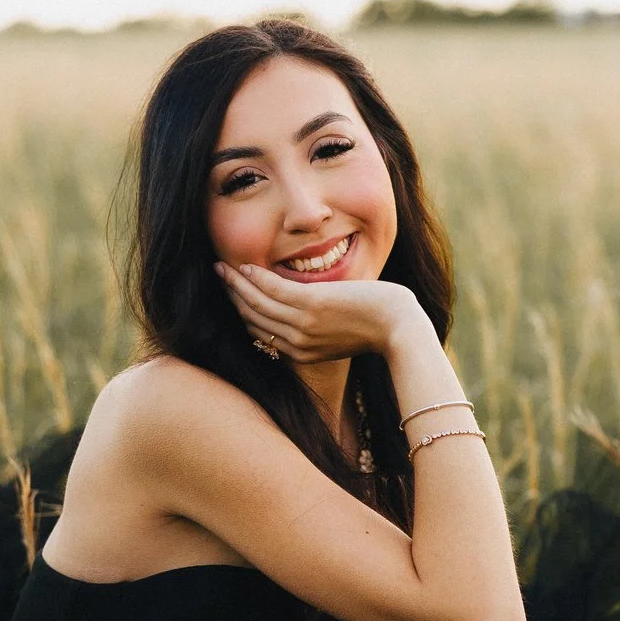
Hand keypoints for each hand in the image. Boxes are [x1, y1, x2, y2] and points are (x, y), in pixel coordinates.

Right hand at [217, 261, 428, 364]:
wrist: (400, 329)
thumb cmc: (377, 328)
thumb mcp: (340, 334)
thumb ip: (318, 327)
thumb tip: (308, 311)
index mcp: (303, 353)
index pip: (262, 333)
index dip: (243, 312)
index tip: (233, 295)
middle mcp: (297, 343)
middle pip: (254, 318)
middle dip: (233, 297)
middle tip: (219, 277)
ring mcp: (303, 325)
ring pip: (257, 303)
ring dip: (236, 284)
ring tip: (222, 269)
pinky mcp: (312, 306)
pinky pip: (273, 290)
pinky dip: (255, 278)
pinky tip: (244, 267)